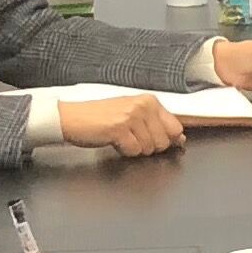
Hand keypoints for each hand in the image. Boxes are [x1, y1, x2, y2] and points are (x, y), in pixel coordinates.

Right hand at [58, 91, 185, 157]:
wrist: (72, 118)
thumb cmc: (100, 118)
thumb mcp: (132, 115)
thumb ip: (157, 125)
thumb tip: (179, 139)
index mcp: (149, 101)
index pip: (176, 126)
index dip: (170, 140)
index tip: (165, 143)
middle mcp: (143, 106)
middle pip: (164, 141)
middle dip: (150, 147)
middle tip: (133, 139)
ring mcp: (132, 116)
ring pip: (149, 148)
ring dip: (135, 149)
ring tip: (122, 138)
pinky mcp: (119, 128)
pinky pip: (134, 151)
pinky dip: (124, 151)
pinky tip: (115, 141)